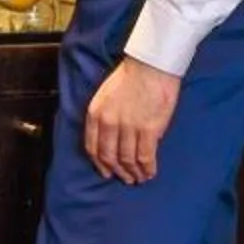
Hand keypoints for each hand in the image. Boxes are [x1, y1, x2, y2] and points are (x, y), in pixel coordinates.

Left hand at [83, 57, 179, 183]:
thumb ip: (106, 117)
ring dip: (134, 173)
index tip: (106, 171)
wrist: (150, 65)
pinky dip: (147, 168)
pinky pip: (145, 156)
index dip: (100, 163)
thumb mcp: (106, 96)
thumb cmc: (130, 76)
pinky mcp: (148, 129)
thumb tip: (115, 138)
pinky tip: (150, 172)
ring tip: (139, 178)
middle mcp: (109, 123)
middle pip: (110, 157)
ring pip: (128, 160)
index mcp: (96, 114)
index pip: (93, 147)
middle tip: (126, 178)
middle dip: (118, 172)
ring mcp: (128, 127)